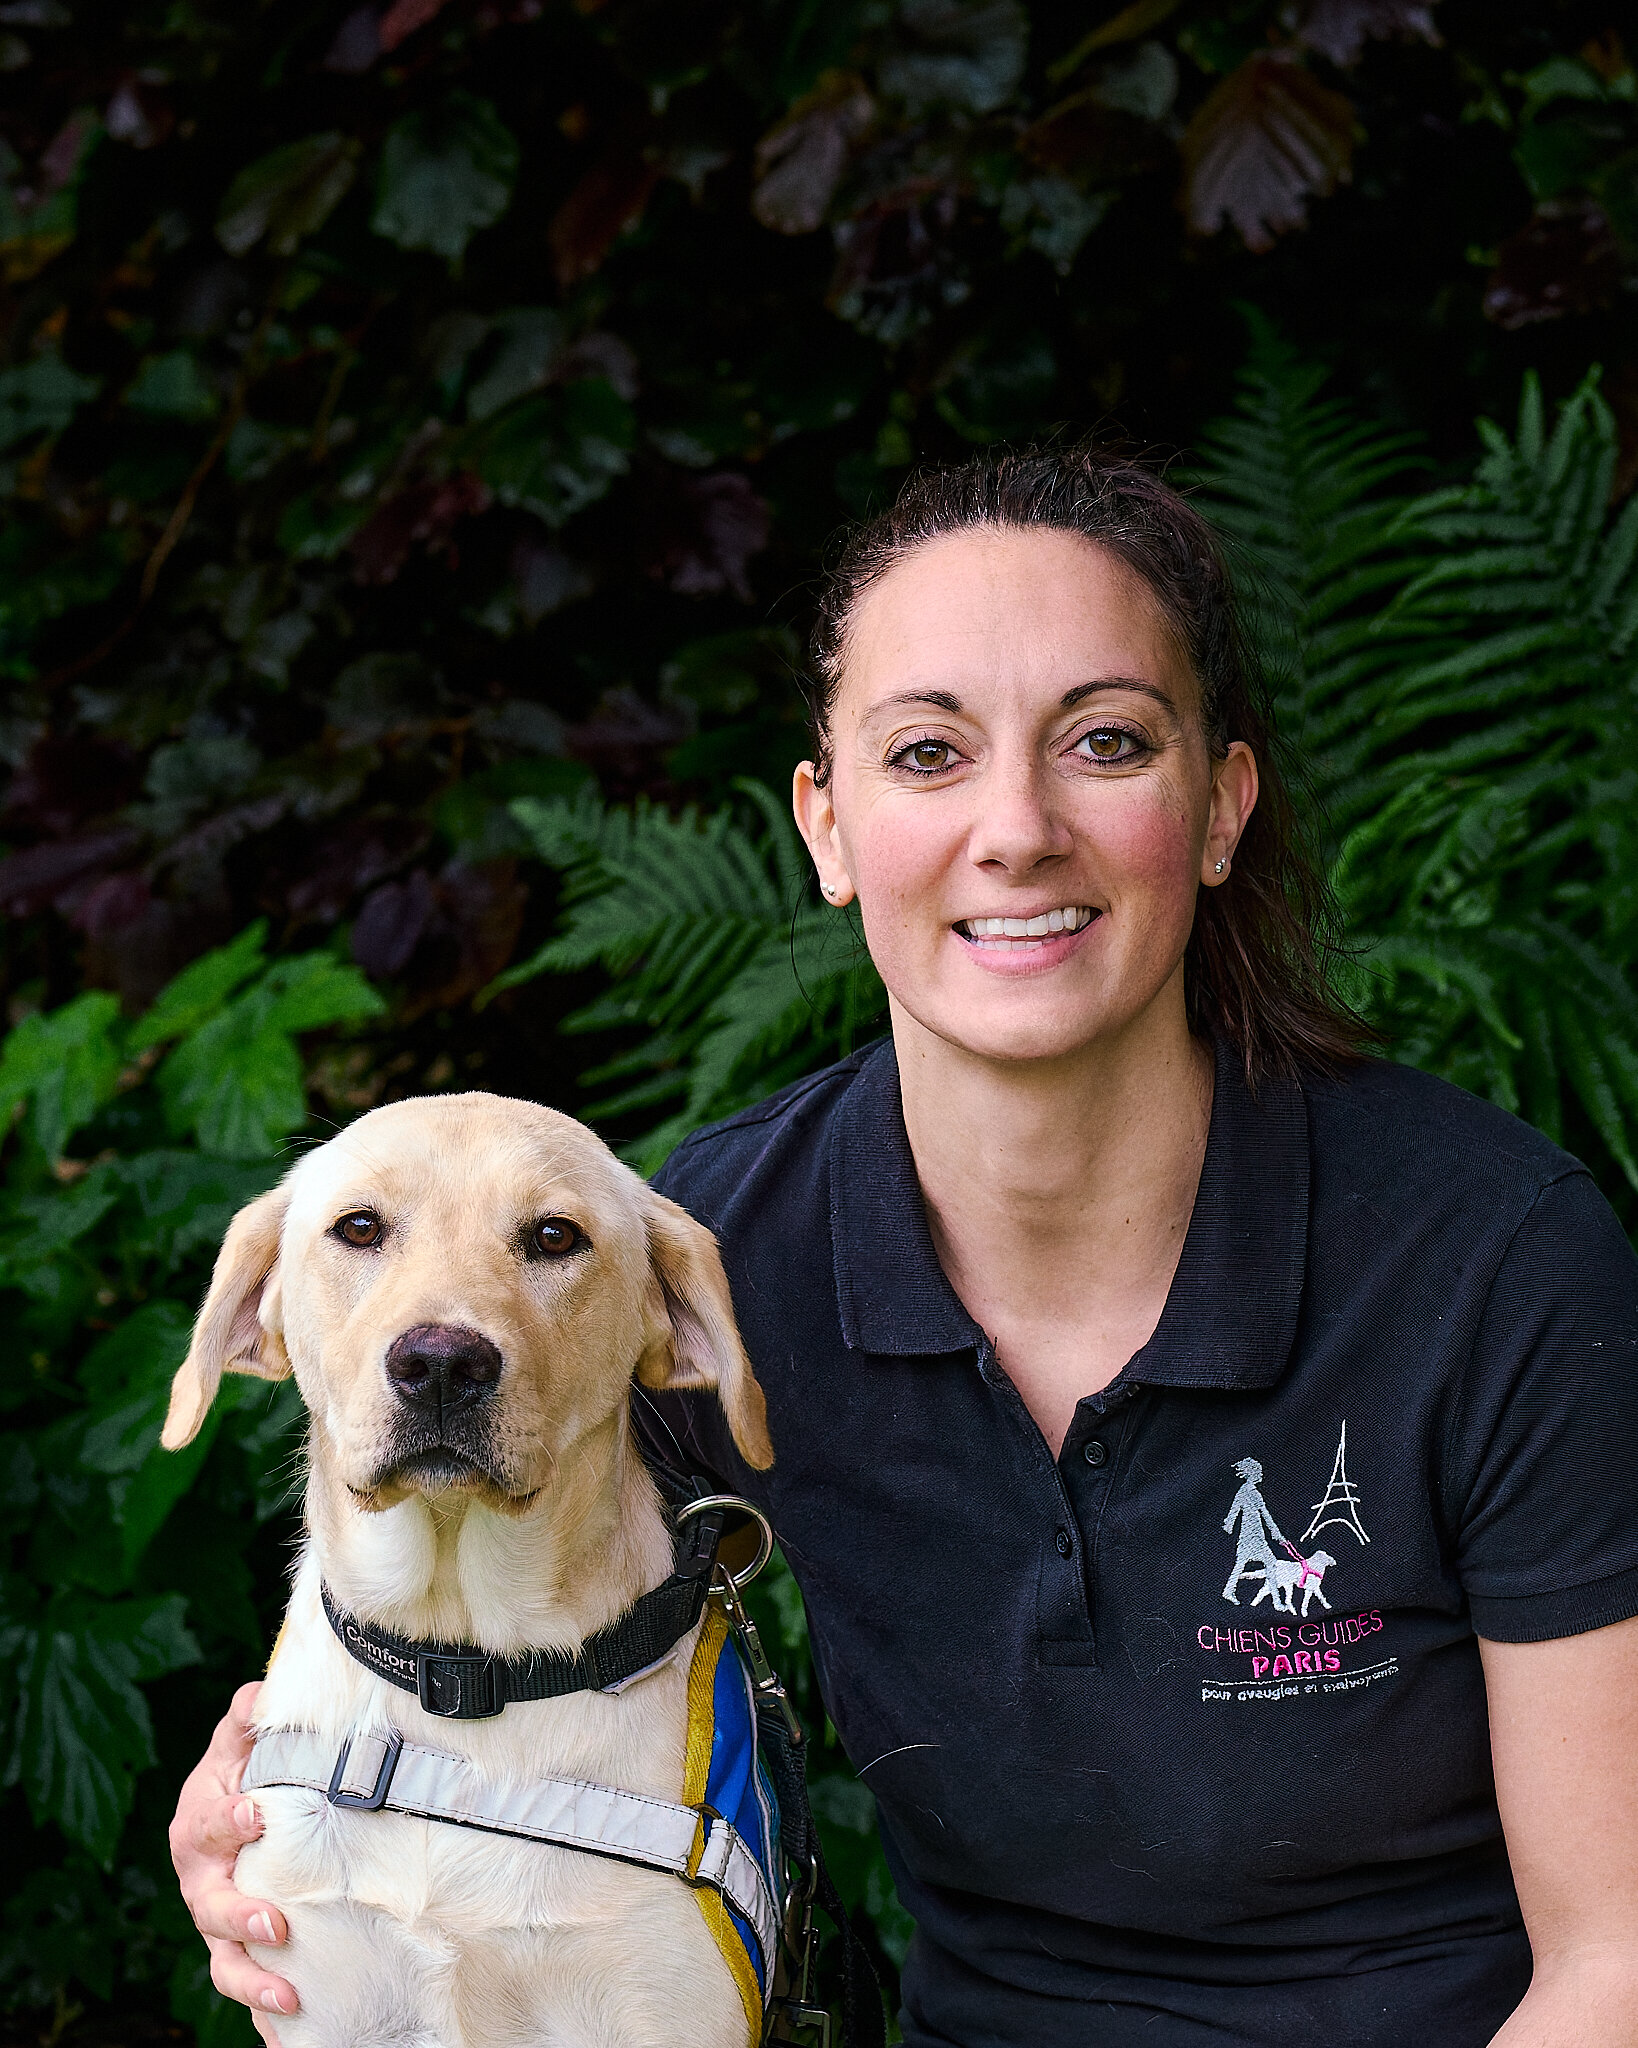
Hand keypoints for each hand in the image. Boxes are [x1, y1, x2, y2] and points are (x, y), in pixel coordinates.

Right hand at [169, 1682, 298, 2041]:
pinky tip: (295, 2032)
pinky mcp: (244, 1951)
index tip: (258, 1817)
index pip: (211, 1824)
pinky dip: (267, 2016)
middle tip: (277, 1924)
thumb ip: (250, 1716)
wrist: (243, 1812)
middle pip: (213, 1908)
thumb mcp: (242, 1741)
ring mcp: (221, 1924)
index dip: (230, 1821)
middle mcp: (204, 1882)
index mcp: (199, 1826)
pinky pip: (251, 1988)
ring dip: (254, 1982)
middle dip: (242, 1917)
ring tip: (289, 1996)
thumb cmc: (245, 1773)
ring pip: (227, 1962)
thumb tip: (262, 1692)